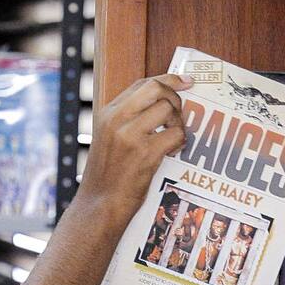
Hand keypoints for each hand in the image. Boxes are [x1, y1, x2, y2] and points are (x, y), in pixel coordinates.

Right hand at [77, 73, 192, 225]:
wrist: (98, 205)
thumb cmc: (107, 175)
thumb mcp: (108, 139)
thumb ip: (128, 119)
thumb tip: (161, 103)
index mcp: (108, 113)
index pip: (142, 84)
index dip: (167, 79)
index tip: (185, 80)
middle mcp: (117, 119)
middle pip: (156, 89)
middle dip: (175, 97)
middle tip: (179, 114)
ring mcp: (130, 136)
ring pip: (168, 109)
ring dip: (178, 123)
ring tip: (171, 138)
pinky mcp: (145, 153)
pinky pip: (175, 135)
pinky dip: (180, 142)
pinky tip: (171, 152)